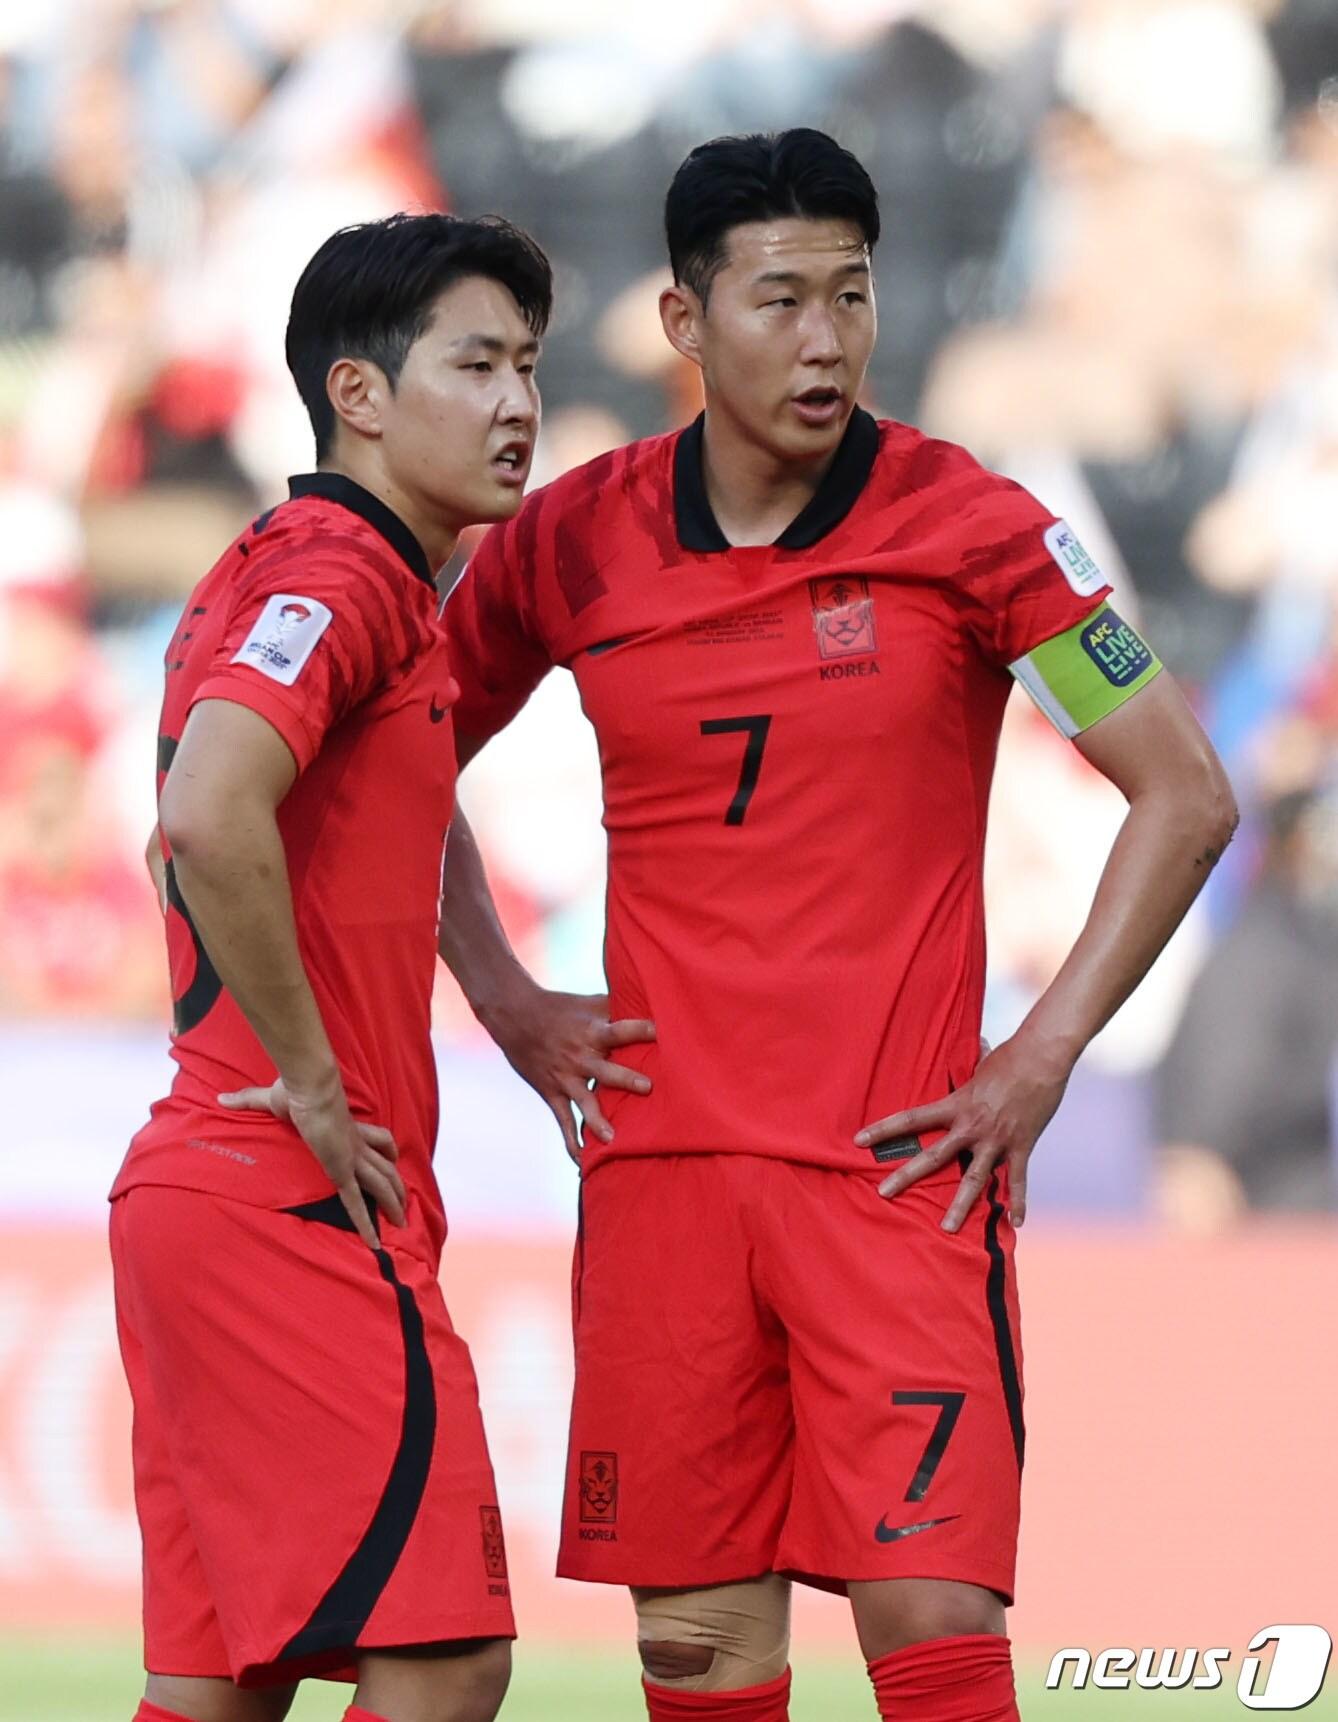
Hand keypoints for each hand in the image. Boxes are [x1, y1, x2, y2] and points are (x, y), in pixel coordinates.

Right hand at [219, 1075, 406, 1247]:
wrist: (308, 1088)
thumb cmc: (294, 1090)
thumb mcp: (269, 1098)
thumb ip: (248, 1100)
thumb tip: (222, 1097)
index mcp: (347, 1129)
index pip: (377, 1141)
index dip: (387, 1151)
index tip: (392, 1161)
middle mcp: (356, 1145)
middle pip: (387, 1165)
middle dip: (397, 1184)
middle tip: (405, 1201)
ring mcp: (352, 1158)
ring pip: (382, 1184)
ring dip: (393, 1204)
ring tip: (402, 1223)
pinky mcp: (342, 1172)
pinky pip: (357, 1203)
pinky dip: (366, 1223)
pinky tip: (374, 1242)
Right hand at [481, 983, 654, 1163]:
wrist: (514, 1016)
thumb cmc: (560, 1007)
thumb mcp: (589, 1003)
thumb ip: (618, 1007)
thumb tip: (651, 1000)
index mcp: (592, 1031)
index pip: (620, 1029)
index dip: (639, 1029)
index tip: (661, 1031)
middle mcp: (580, 1056)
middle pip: (606, 1070)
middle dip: (625, 1078)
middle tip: (648, 1088)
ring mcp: (565, 1077)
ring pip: (584, 1101)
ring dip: (597, 1120)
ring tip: (612, 1139)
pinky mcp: (552, 1092)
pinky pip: (563, 1121)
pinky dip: (571, 1142)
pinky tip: (582, 1162)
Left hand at [855, 1035, 1071, 1231]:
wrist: (1041, 1058)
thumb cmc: (1011, 1055)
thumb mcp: (982, 1063)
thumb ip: (973, 1064)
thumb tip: (977, 1044)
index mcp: (956, 1104)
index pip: (911, 1118)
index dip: (884, 1129)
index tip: (859, 1140)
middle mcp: (971, 1126)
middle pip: (933, 1156)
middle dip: (906, 1175)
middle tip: (883, 1193)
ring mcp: (996, 1140)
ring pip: (974, 1179)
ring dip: (961, 1206)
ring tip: (948, 1228)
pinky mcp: (1021, 1146)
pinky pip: (1018, 1180)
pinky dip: (1018, 1202)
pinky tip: (1017, 1223)